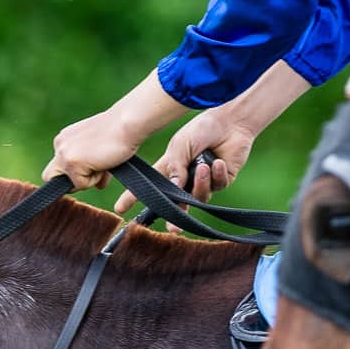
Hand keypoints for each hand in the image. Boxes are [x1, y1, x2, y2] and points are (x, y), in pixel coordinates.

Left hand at [44, 108, 142, 190]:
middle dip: (70, 181)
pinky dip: (95, 179)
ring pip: (68, 183)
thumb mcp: (99, 148)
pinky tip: (104, 163)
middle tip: (93, 172)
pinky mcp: (72, 163)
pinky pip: (81, 185)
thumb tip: (98, 185)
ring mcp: (64, 153)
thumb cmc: (119, 134)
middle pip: (50, 176)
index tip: (92, 169)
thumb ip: (92, 164)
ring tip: (103, 163)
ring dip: (88, 179)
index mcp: (65, 138)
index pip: (57, 165)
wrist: (127, 124)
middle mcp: (60, 144)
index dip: (72, 174)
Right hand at [114, 108, 256, 213]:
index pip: (150, 185)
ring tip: (203, 165)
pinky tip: (218, 161)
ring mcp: (203, 181)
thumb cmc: (202, 129)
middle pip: (176, 203)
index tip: (119, 208)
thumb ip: (176, 167)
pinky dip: (217, 175)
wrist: (230, 122)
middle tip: (173, 227)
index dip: (134, 197)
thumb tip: (176, 189)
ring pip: (199, 197)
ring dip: (200, 184)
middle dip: (175, 216)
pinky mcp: (221, 181)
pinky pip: (217, 187)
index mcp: (170, 167)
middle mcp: (185, 177)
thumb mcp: (181, 145)